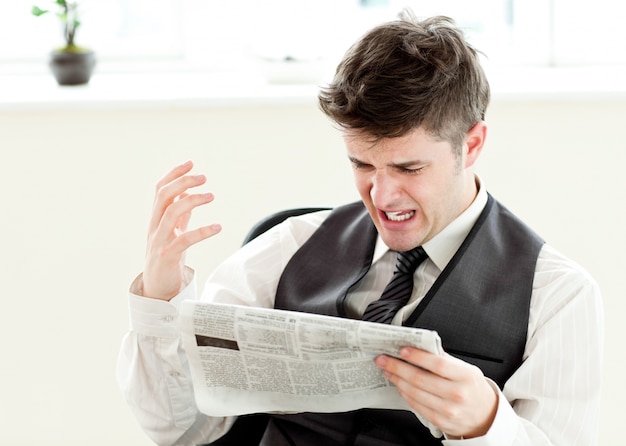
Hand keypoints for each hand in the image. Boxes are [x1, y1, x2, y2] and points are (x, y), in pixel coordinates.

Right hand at [142, 160, 221, 299]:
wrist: (157, 287)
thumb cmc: (166, 256)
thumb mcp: (173, 231)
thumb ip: (179, 212)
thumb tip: (185, 191)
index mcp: (156, 218)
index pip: (160, 189)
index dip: (174, 174)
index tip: (190, 163)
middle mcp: (154, 226)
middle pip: (163, 196)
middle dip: (182, 182)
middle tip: (203, 177)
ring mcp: (159, 240)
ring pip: (171, 213)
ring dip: (192, 200)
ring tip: (211, 195)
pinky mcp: (167, 255)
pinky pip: (184, 239)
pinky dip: (202, 231)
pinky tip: (218, 227)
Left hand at [375, 347, 497, 438]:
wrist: (485, 416)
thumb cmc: (472, 388)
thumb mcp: (466, 368)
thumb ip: (444, 358)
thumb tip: (421, 345)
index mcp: (465, 376)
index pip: (437, 364)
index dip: (417, 356)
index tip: (402, 350)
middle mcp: (457, 394)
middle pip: (420, 379)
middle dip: (398, 367)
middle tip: (384, 359)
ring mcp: (448, 410)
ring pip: (415, 393)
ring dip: (397, 380)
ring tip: (388, 370)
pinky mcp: (440, 421)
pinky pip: (416, 405)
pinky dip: (404, 394)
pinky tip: (399, 385)